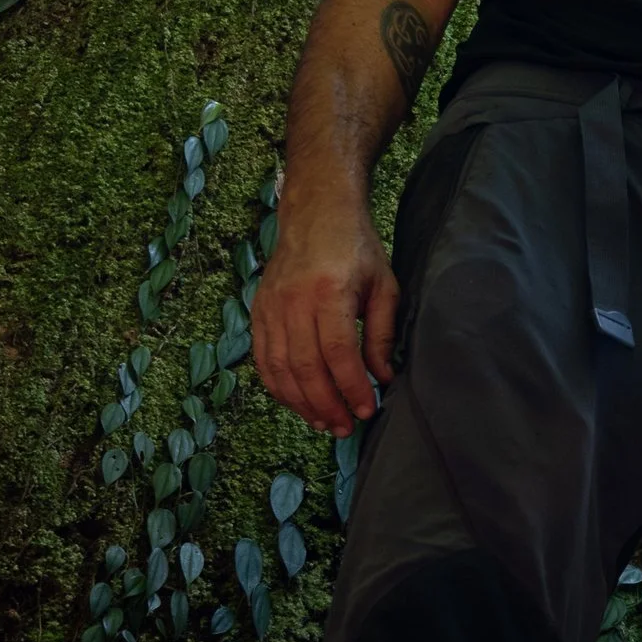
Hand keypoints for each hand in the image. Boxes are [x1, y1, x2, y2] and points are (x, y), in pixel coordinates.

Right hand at [252, 202, 398, 435]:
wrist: (315, 213)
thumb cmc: (356, 249)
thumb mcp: (383, 286)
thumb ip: (381, 334)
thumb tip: (383, 378)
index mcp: (328, 291)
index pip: (337, 353)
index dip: (351, 387)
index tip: (366, 410)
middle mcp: (293, 301)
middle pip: (305, 367)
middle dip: (326, 405)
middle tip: (345, 428)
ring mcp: (270, 307)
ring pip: (279, 369)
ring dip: (301, 403)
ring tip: (323, 423)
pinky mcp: (258, 311)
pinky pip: (263, 359)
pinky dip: (278, 387)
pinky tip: (298, 403)